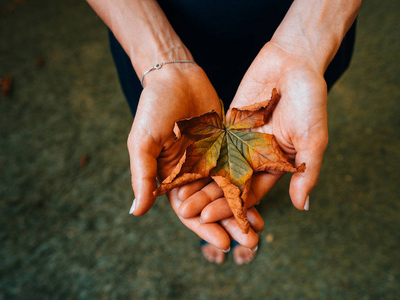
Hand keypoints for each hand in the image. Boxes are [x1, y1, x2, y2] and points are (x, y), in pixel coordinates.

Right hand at [127, 64, 258, 249]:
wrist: (176, 75)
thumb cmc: (153, 107)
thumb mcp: (144, 141)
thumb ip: (143, 176)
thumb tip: (136, 212)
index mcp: (170, 179)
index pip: (189, 212)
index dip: (205, 229)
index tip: (224, 244)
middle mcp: (191, 174)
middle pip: (212, 207)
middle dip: (230, 225)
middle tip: (251, 243)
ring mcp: (210, 161)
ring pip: (228, 192)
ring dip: (243, 210)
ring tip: (260, 227)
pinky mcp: (226, 147)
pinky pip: (239, 170)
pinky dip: (249, 185)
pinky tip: (263, 198)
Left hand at [178, 41, 327, 221]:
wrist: (293, 61)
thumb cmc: (310, 101)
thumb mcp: (313, 139)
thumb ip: (306, 172)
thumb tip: (303, 207)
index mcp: (275, 166)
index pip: (250, 194)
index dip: (230, 207)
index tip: (210, 218)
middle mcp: (255, 157)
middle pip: (229, 185)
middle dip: (209, 199)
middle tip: (186, 212)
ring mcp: (239, 141)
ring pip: (216, 167)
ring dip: (199, 182)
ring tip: (179, 197)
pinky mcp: (227, 124)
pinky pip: (210, 143)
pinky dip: (196, 156)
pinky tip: (179, 167)